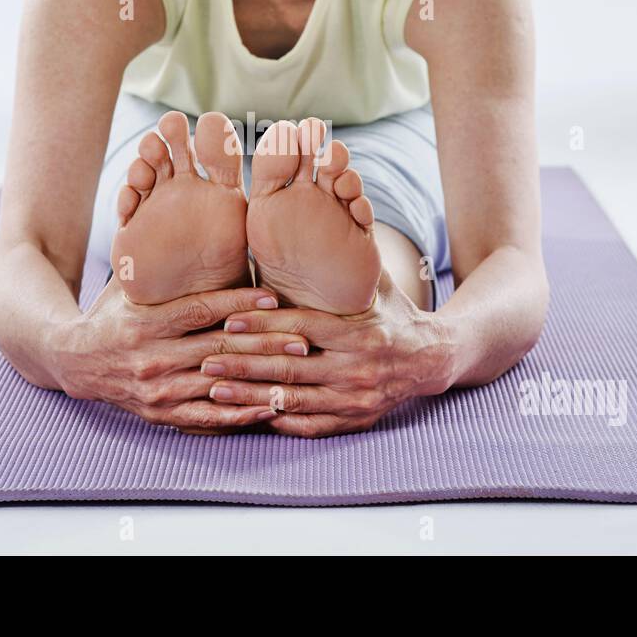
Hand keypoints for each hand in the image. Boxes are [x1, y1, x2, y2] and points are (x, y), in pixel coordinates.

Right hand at [52, 278, 310, 434]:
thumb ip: (156, 264)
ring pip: (217, 386)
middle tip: (302, 339)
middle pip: (216, 350)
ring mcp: (156, 389)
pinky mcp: (160, 413)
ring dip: (258, 381)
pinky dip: (237, 414)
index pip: (200, 311)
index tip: (273, 299)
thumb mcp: (126, 284)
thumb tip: (179, 216)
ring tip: (294, 374)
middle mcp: (151, 357)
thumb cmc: (110, 313)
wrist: (72, 361)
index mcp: (145, 323)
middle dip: (263, 345)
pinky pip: (204, 417)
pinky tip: (267, 409)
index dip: (238, 305)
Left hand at [199, 273, 455, 437]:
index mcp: (359, 332)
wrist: (432, 358)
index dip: (263, 325)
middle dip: (244, 364)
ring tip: (214, 390)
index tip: (228, 322)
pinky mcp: (355, 421)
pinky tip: (247, 415)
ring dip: (250, 396)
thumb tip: (327, 210)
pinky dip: (278, 421)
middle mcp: (357, 368)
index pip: (302, 327)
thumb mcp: (379, 282)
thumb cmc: (394, 312)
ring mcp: (355, 399)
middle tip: (204, 359)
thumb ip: (349, 258)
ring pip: (294, 400)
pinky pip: (310, 426)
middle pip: (291, 366)